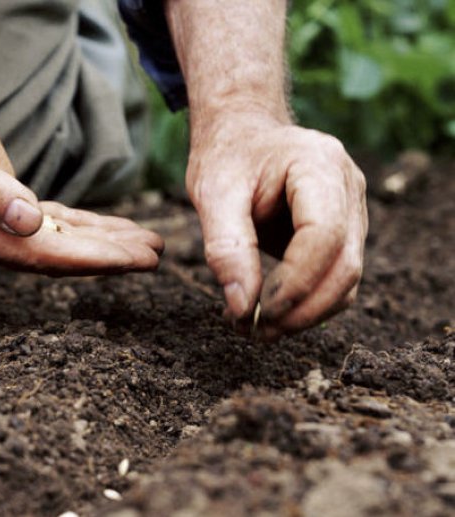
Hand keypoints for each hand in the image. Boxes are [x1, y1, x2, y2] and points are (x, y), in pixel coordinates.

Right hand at [0, 69, 162, 274]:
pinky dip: (85, 227)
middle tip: (155, 255)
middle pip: (56, 256)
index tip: (134, 260)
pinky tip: (112, 229)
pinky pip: (53, 225)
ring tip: (147, 243)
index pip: (42, 255)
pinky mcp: (7, 209)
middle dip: (107, 257)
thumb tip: (28, 224)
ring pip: (60, 242)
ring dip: (103, 243)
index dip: (91, 259)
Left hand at [187, 114, 367, 338]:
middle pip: (345, 266)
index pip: (324, 235)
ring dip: (305, 315)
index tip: (252, 312)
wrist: (243, 135)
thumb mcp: (212, 192)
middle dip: (300, 310)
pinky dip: (306, 305)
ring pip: (346, 281)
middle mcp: (349, 188)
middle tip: (252, 332)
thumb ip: (226, 247)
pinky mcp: (344, 233)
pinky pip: (335, 279)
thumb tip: (241, 306)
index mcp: (320, 165)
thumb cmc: (227, 156)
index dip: (293, 282)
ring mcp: (353, 211)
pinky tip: (267, 313)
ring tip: (254, 329)